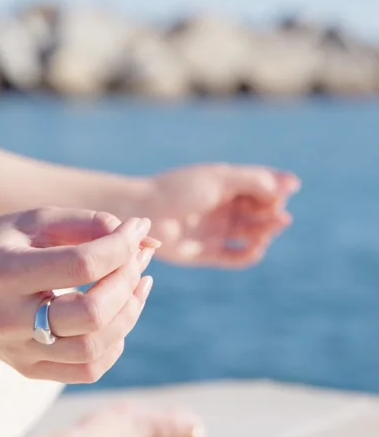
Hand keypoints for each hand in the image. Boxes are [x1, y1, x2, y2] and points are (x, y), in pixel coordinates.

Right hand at [0, 209, 156, 382]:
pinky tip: (117, 314)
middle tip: (138, 258)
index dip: (121, 246)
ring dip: (129, 313)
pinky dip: (115, 343)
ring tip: (135, 283)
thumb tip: (143, 237)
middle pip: (92, 314)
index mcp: (5, 273)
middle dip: (128, 281)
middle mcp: (9, 320)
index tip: (137, 228)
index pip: (82, 266)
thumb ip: (87, 223)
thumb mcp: (34, 220)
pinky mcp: (28, 369)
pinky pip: (88, 370)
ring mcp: (18, 351)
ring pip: (95, 348)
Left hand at [137, 164, 300, 267]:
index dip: (276, 191)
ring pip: (251, 234)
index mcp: (226, 185)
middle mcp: (223, 208)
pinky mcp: (206, 253)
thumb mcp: (222, 179)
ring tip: (266, 231)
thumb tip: (292, 184)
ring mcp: (215, 231)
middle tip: (278, 216)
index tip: (282, 192)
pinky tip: (256, 249)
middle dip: (273, 214)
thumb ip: (256, 181)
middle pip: (260, 212)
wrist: (145, 212)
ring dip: (265, 233)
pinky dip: (248, 255)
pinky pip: (234, 257)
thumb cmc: (181, 189)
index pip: (262, 188)